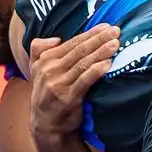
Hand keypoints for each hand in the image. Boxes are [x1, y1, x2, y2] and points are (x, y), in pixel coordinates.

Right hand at [28, 25, 120, 141]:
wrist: (46, 125)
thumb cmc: (47, 94)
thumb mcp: (36, 70)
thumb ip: (39, 50)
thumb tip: (56, 39)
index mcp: (44, 61)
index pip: (71, 43)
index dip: (90, 34)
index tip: (106, 27)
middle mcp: (49, 70)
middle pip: (79, 50)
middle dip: (99, 39)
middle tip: (116, 31)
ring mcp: (58, 84)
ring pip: (83, 63)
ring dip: (101, 52)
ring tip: (115, 44)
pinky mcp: (68, 98)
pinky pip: (84, 80)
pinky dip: (96, 70)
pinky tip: (108, 63)